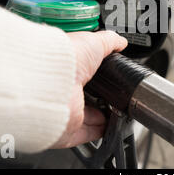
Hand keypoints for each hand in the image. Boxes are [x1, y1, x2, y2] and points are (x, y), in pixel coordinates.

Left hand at [50, 30, 126, 148]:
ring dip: (99, 115)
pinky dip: (96, 131)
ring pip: (83, 116)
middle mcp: (62, 89)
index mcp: (65, 66)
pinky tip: (108, 126)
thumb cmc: (66, 58)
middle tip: (113, 94)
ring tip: (115, 111)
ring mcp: (64, 109)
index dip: (95, 73)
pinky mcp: (66, 128)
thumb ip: (109, 42)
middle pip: (82, 94)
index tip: (107, 74)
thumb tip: (120, 42)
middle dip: (98, 95)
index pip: (80, 71)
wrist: (53, 81)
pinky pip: (83, 133)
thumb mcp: (93, 41)